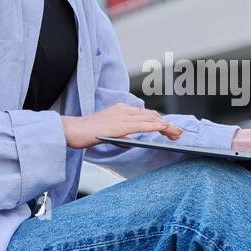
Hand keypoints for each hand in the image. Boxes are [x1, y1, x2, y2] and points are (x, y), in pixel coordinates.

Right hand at [62, 102, 182, 149]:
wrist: (72, 130)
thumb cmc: (87, 132)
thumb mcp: (109, 131)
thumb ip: (121, 133)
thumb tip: (133, 140)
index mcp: (121, 110)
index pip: (146, 114)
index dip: (160, 121)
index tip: (170, 128)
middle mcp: (124, 110)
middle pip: (152, 116)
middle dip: (167, 124)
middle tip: (178, 133)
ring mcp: (122, 116)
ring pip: (150, 119)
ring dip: (166, 126)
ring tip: (176, 133)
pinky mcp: (120, 125)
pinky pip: (142, 125)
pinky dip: (155, 126)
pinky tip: (164, 129)